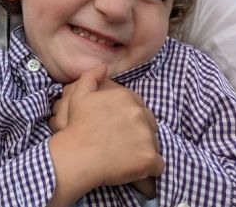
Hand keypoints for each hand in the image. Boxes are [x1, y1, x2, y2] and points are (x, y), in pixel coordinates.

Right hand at [47, 67, 163, 203]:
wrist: (77, 154)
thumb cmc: (77, 126)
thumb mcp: (79, 96)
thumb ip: (91, 77)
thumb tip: (103, 66)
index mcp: (126, 97)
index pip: (140, 108)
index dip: (129, 121)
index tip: (118, 131)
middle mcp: (140, 113)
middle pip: (150, 125)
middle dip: (140, 134)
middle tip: (122, 145)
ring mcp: (146, 135)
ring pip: (155, 144)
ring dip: (144, 150)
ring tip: (126, 158)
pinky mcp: (150, 157)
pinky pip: (158, 165)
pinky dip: (149, 169)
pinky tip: (135, 170)